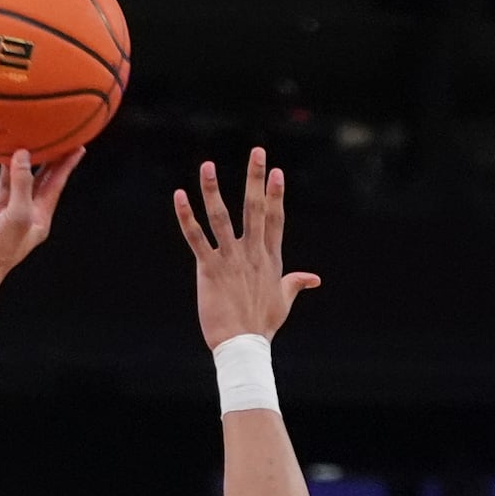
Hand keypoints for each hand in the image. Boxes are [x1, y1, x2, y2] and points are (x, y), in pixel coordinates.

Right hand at [0, 148, 83, 279]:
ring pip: (3, 188)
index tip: (77, 147)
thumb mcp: (17, 214)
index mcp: (35, 219)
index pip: (54, 186)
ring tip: (10, 147)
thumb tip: (22, 155)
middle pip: (32, 184)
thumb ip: (22, 184)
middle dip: (41, 163)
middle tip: (48, 139)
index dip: (66, 166)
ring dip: (5, 170)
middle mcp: (17, 218)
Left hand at [174, 148, 320, 348]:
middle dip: (256, 178)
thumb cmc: (262, 326)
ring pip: (221, 217)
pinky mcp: (209, 269)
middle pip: (255, 208)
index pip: (275, 219)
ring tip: (207, 165)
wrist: (244, 345)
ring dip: (213, 189)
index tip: (277, 172)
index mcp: (269, 258)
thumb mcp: (284, 301)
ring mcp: (230, 259)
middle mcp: (251, 253)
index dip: (276, 195)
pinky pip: (196, 238)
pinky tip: (179, 196)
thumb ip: (296, 283)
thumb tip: (315, 278)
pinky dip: (187, 217)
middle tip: (257, 150)